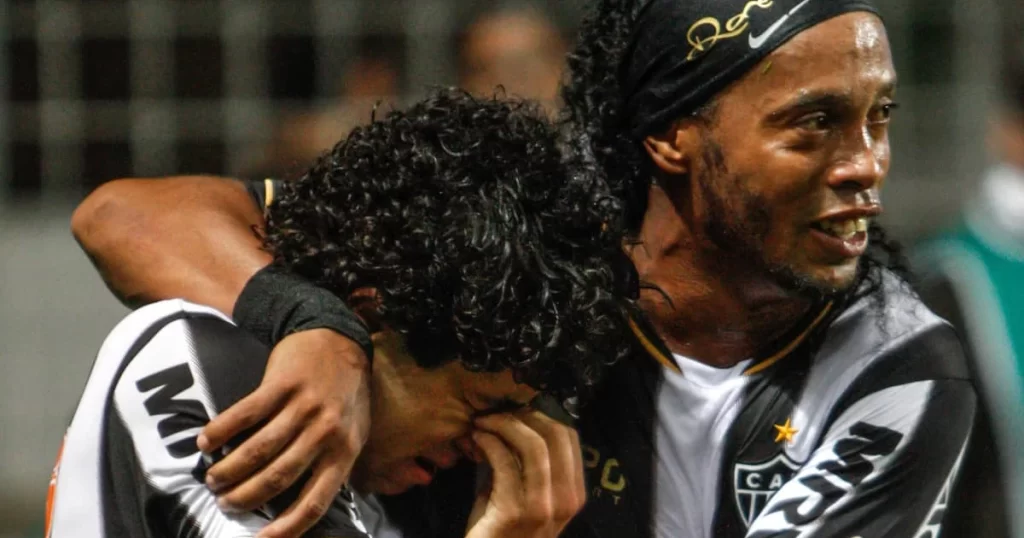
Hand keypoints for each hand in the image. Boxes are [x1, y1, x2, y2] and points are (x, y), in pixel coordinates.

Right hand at [197, 329, 370, 537]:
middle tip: (225, 502)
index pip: (315, 501)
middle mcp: (325, 432)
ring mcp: (302, 407)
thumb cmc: (346, 393)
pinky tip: (204, 441)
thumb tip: (307, 505)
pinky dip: (220, 431)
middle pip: (277, 478)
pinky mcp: (281, 384)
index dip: (287, 528)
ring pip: (258, 450)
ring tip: (214, 479)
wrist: (337, 340)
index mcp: (344, 451)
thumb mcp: (354, 432)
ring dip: (230, 470)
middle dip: (245, 497)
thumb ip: (335, 465)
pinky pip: (244, 414)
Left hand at [465, 411, 586, 537]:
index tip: (515, 409)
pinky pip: (505, 461)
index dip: (541, 415)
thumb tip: (515, 422)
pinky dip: (489, 443)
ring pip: (533, 445)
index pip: (569, 437)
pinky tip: (476, 439)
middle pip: (555, 435)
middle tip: (496, 412)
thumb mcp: (524, 497)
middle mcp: (566, 500)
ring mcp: (544, 507)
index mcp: (573, 494)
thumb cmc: (501, 534)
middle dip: (523, 415)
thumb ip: (526, 466)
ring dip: (504, 425)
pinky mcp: (516, 511)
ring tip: (483, 423)